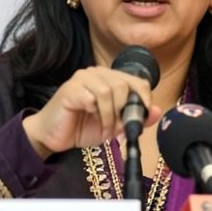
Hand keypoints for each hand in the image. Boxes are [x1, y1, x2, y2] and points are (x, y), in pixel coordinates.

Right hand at [22, 66, 162, 157]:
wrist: (53, 136)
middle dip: (124, 111)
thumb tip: (158, 111)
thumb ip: (135, 118)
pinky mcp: (69, 89)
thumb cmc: (82, 127)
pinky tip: (89, 118)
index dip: (144, 99)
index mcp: (110, 78)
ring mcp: (81, 78)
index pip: (137, 81)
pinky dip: (95, 112)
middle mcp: (96, 73)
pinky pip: (91, 97)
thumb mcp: (115, 126)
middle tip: (117, 129)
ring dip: (109, 115)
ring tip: (105, 128)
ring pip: (108, 91)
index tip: (140, 119)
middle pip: (123, 85)